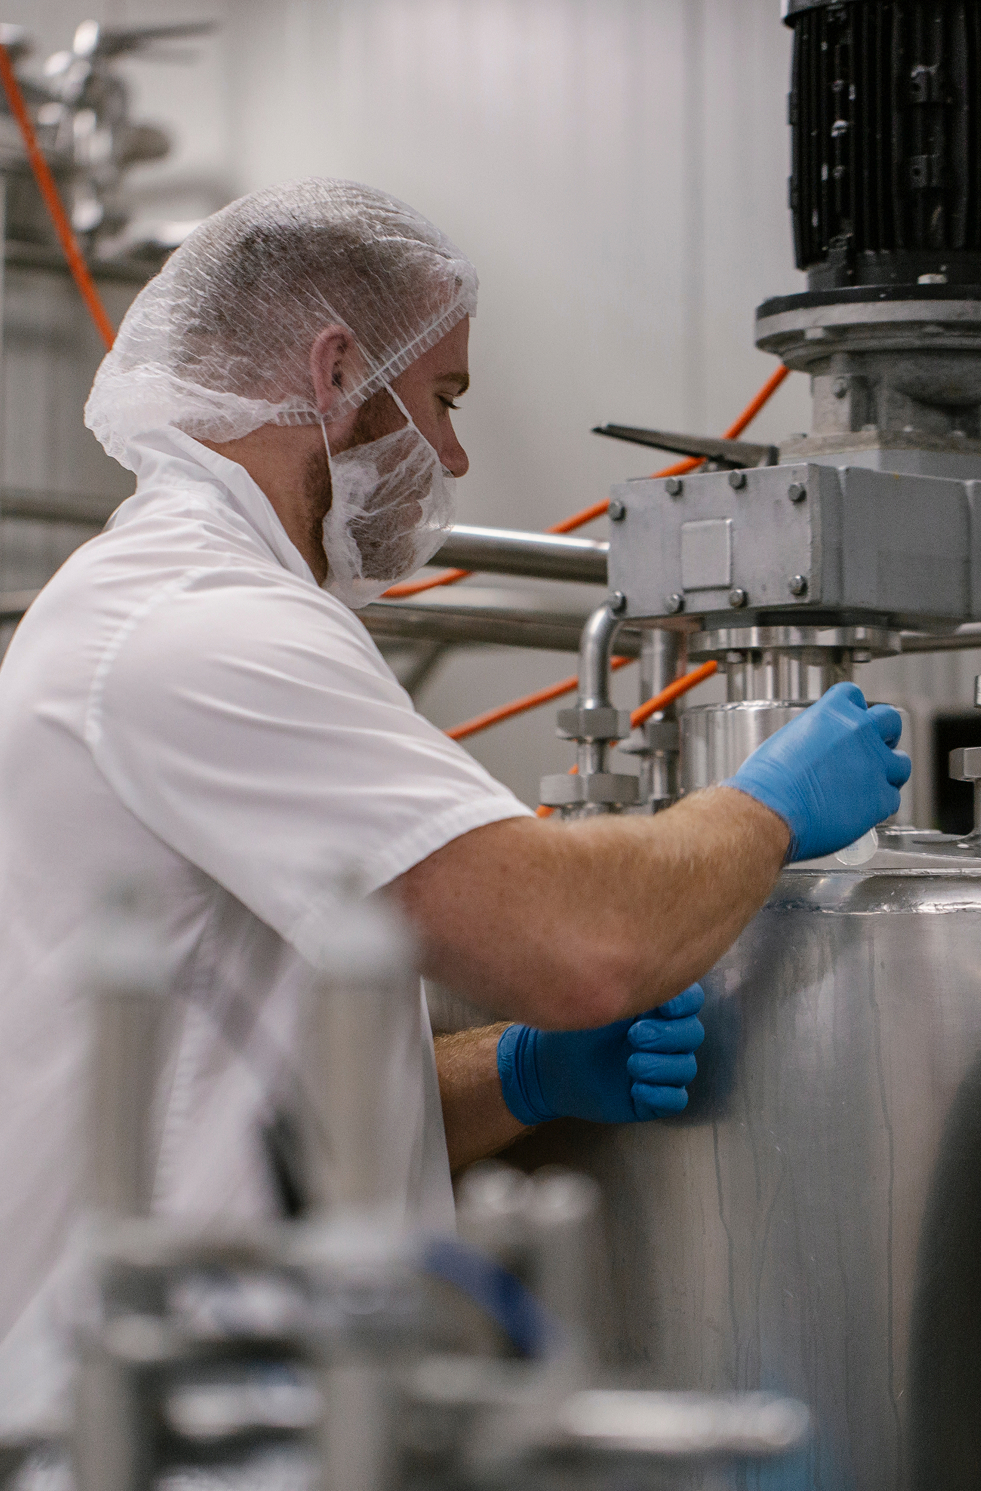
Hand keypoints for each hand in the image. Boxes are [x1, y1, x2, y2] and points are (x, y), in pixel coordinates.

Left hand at [496, 984, 704, 1125]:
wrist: (549, 1066)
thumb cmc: (574, 1027)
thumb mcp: (595, 1001)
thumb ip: (620, 985)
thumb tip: (644, 969)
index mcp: (656, 1009)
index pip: (691, 1001)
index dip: (685, 1003)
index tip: (662, 1005)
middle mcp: (664, 1037)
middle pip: (693, 1034)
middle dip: (668, 1035)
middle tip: (634, 1036)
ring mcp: (660, 1069)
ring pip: (686, 1068)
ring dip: (663, 1066)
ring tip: (631, 1064)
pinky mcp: (652, 1098)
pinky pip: (676, 1101)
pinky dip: (660, 1095)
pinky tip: (635, 1089)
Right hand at [725, 681, 910, 862]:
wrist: (772, 811)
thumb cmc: (768, 782)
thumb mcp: (786, 742)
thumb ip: (813, 738)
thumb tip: (817, 750)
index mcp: (832, 713)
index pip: (854, 696)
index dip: (853, 710)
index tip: (850, 722)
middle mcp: (859, 732)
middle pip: (890, 721)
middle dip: (885, 734)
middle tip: (873, 750)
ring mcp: (875, 764)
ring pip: (901, 763)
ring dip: (889, 771)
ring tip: (872, 784)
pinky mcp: (881, 798)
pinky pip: (892, 798)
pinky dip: (879, 804)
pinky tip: (862, 809)